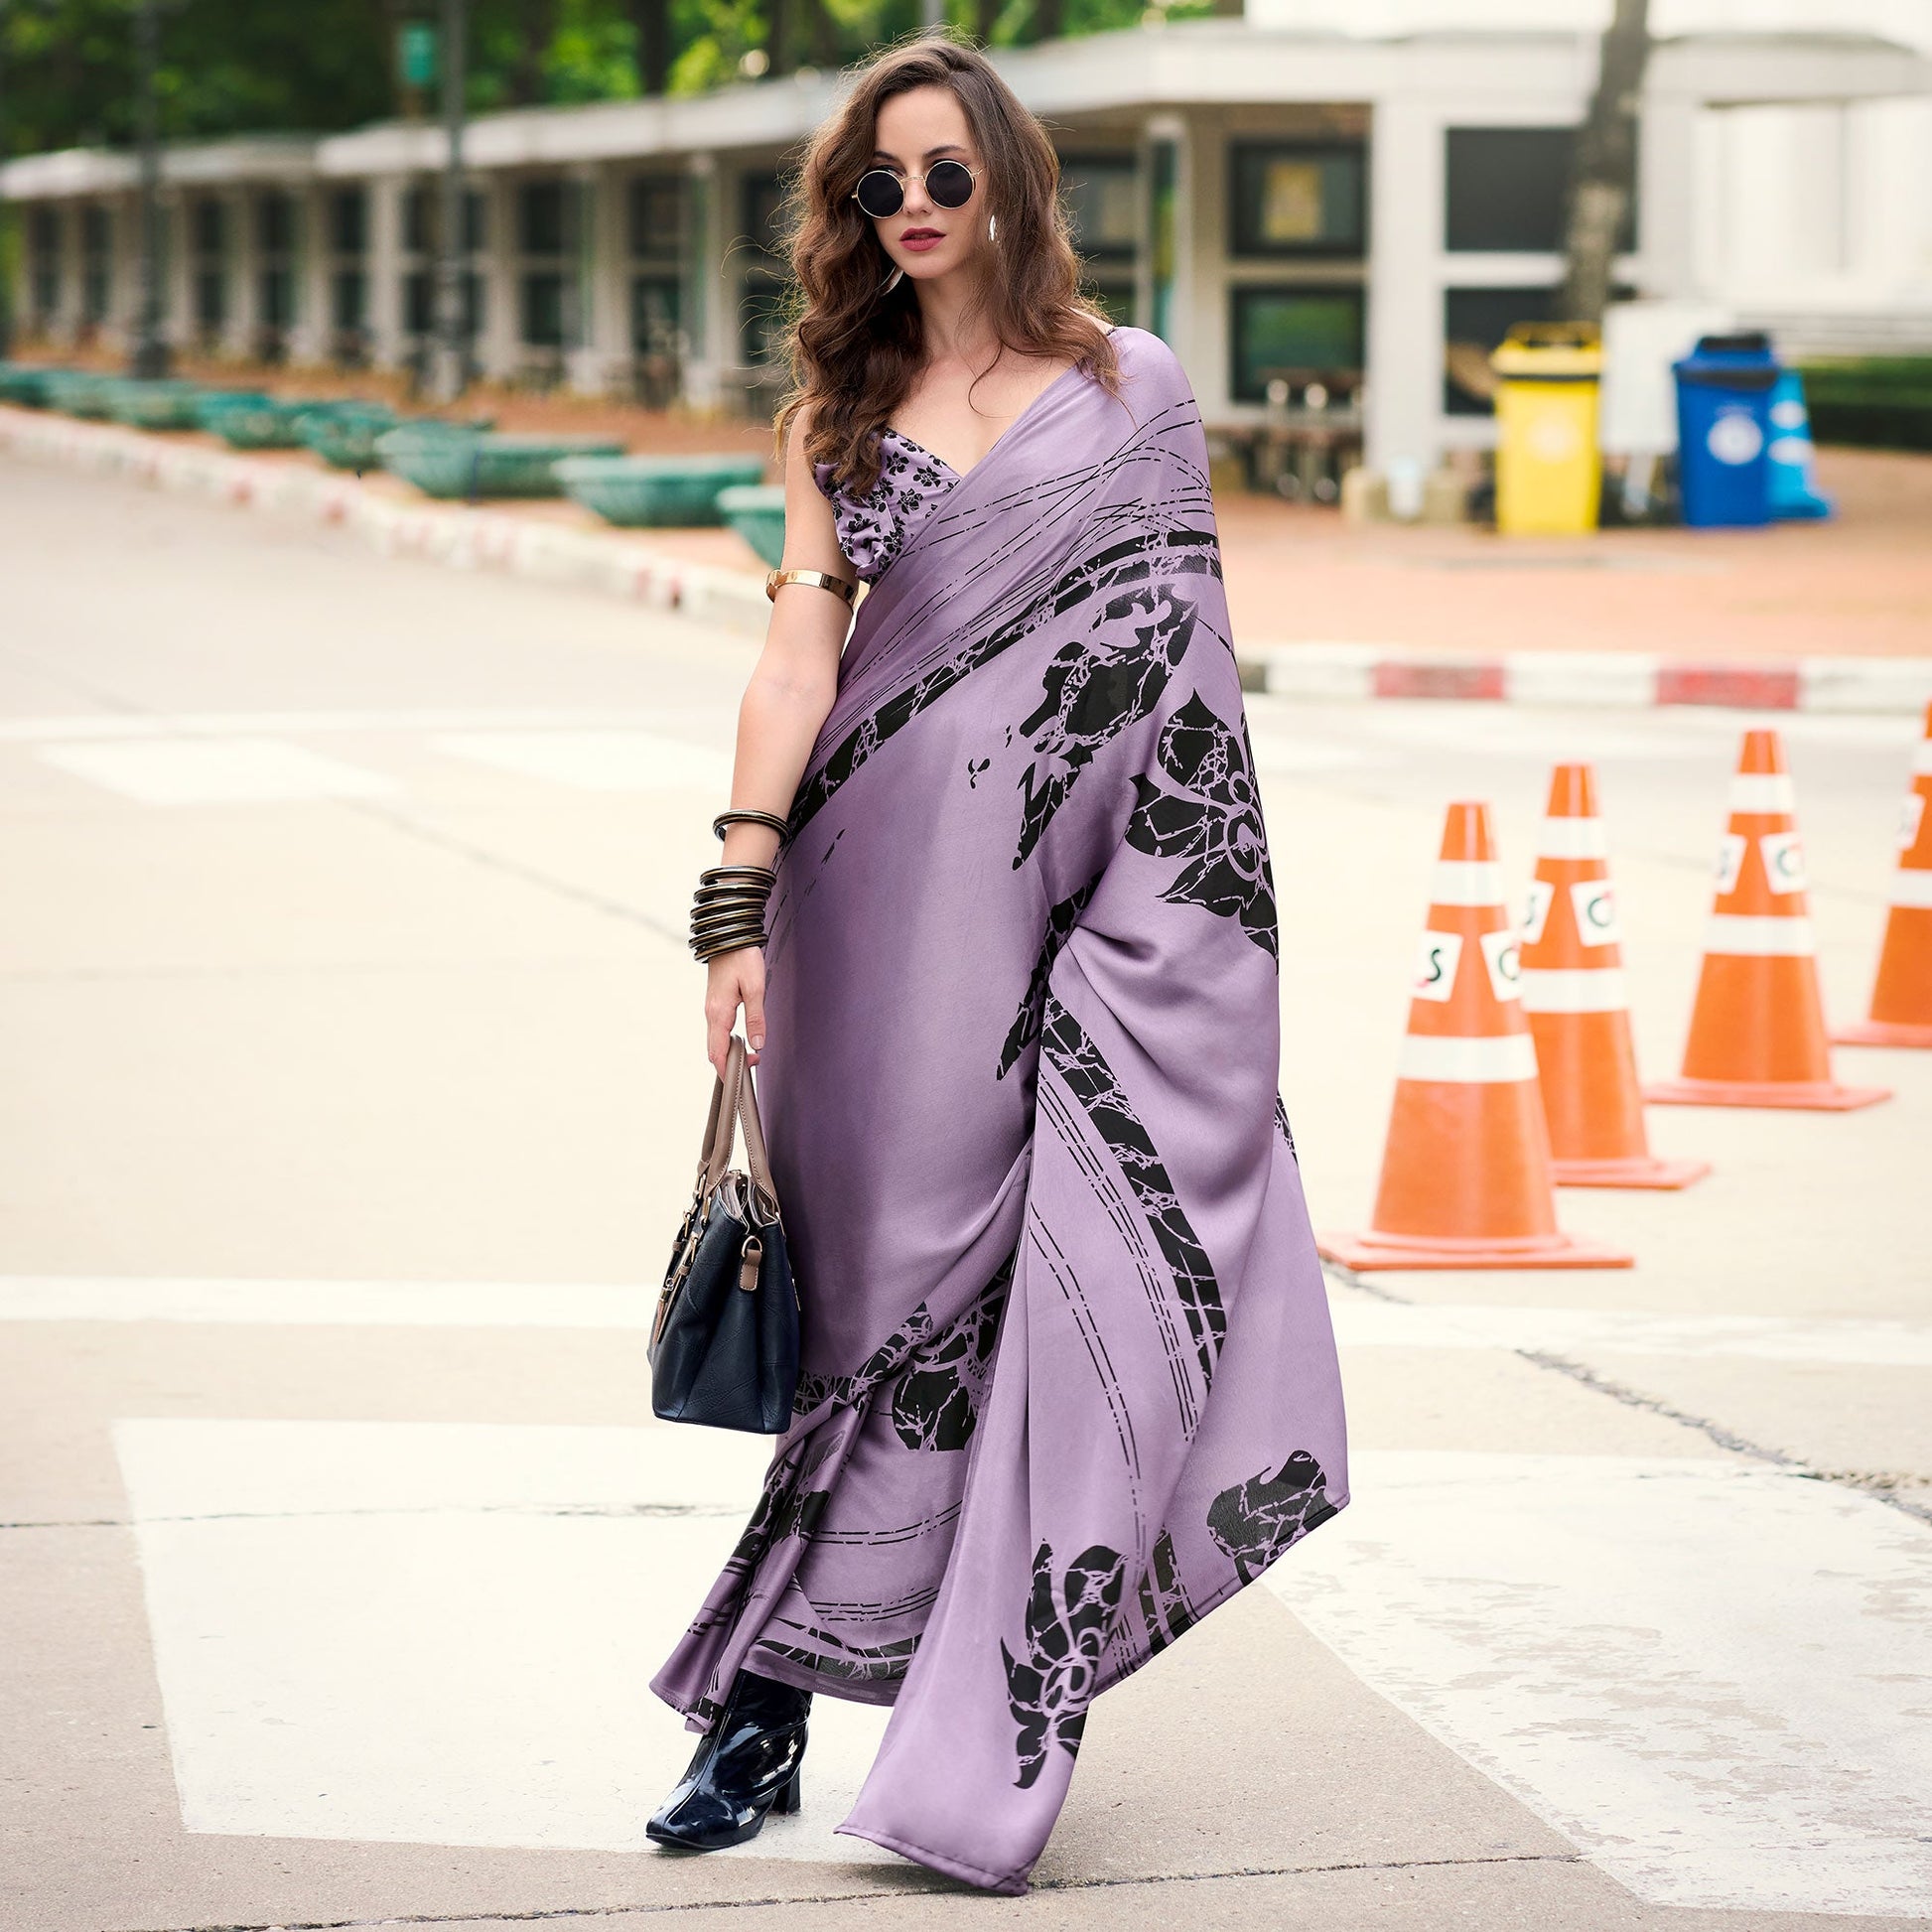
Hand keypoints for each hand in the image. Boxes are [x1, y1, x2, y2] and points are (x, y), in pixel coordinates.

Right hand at [704, 947, 766, 1076]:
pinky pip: (717, 1029)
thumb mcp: (756, 988)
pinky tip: (740, 1040)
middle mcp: (710, 1013)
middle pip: (713, 1050)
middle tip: (753, 1064)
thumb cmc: (742, 958)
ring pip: (715, 1040)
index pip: (717, 1053)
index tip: (744, 1076)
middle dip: (730, 1064)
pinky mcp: (715, 1003)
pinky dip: (726, 1041)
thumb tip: (757, 1044)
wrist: (729, 936)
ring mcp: (711, 1008)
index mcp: (718, 1013)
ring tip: (750, 1055)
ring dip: (728, 1052)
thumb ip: (756, 1019)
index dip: (728, 1070)